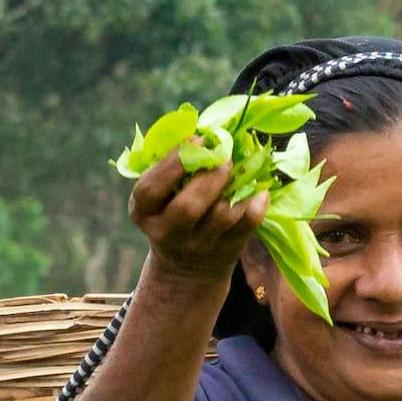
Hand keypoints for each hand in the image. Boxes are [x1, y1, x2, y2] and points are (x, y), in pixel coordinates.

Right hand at [130, 152, 273, 287]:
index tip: (196, 139)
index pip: (149, 189)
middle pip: (188, 207)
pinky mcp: (227, 251)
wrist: (186, 268)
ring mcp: (199, 245)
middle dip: (209, 176)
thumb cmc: (172, 214)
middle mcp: (168, 233)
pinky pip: (247, 225)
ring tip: (239, 169)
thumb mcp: (159, 198)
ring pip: (221, 216)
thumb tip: (205, 131)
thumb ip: (171, 169)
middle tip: (223, 156)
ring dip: (234, 187)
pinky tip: (258, 190)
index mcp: (143, 213)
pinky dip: (256, 203)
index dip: (172, 164)